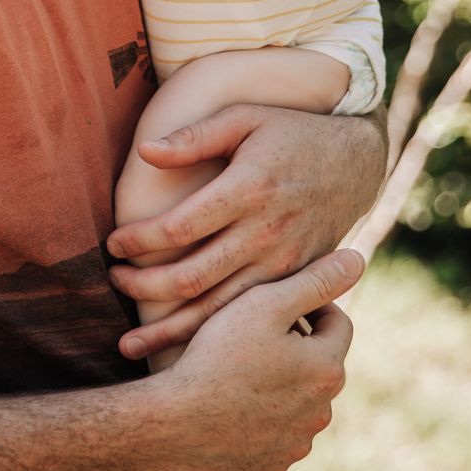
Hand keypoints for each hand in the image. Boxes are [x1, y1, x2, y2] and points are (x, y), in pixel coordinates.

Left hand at [107, 105, 385, 360]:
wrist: (358, 163)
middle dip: (143, 287)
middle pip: (192, 277)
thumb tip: (144, 152)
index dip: (138, 240)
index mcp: (248, 189)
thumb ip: (195, 136)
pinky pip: (248, 318)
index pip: (179, 227)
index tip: (112, 245)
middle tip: (114, 282)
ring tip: (128, 345)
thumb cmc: (292, 133)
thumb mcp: (245, 118)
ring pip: (219, 310)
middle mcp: (266, 233)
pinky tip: (182, 351)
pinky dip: (213, 338)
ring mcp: (284, 264)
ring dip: (170, 329)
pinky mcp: (296, 282)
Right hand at [154, 249, 362, 470]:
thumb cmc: (217, 355)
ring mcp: (299, 441)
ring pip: (301, 399)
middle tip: (255, 331)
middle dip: (297, 344)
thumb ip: (314, 281)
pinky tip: (234, 402)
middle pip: (320, 362)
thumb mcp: (263, 305)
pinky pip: (280, 431)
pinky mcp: (276, 462)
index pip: (338, 322)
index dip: (310, 305)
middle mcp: (323, 410)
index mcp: (327, 368)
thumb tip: (357, 261)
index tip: (278, 300)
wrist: (177, 422)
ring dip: (283, 381)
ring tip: (241, 366)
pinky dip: (266, 416)